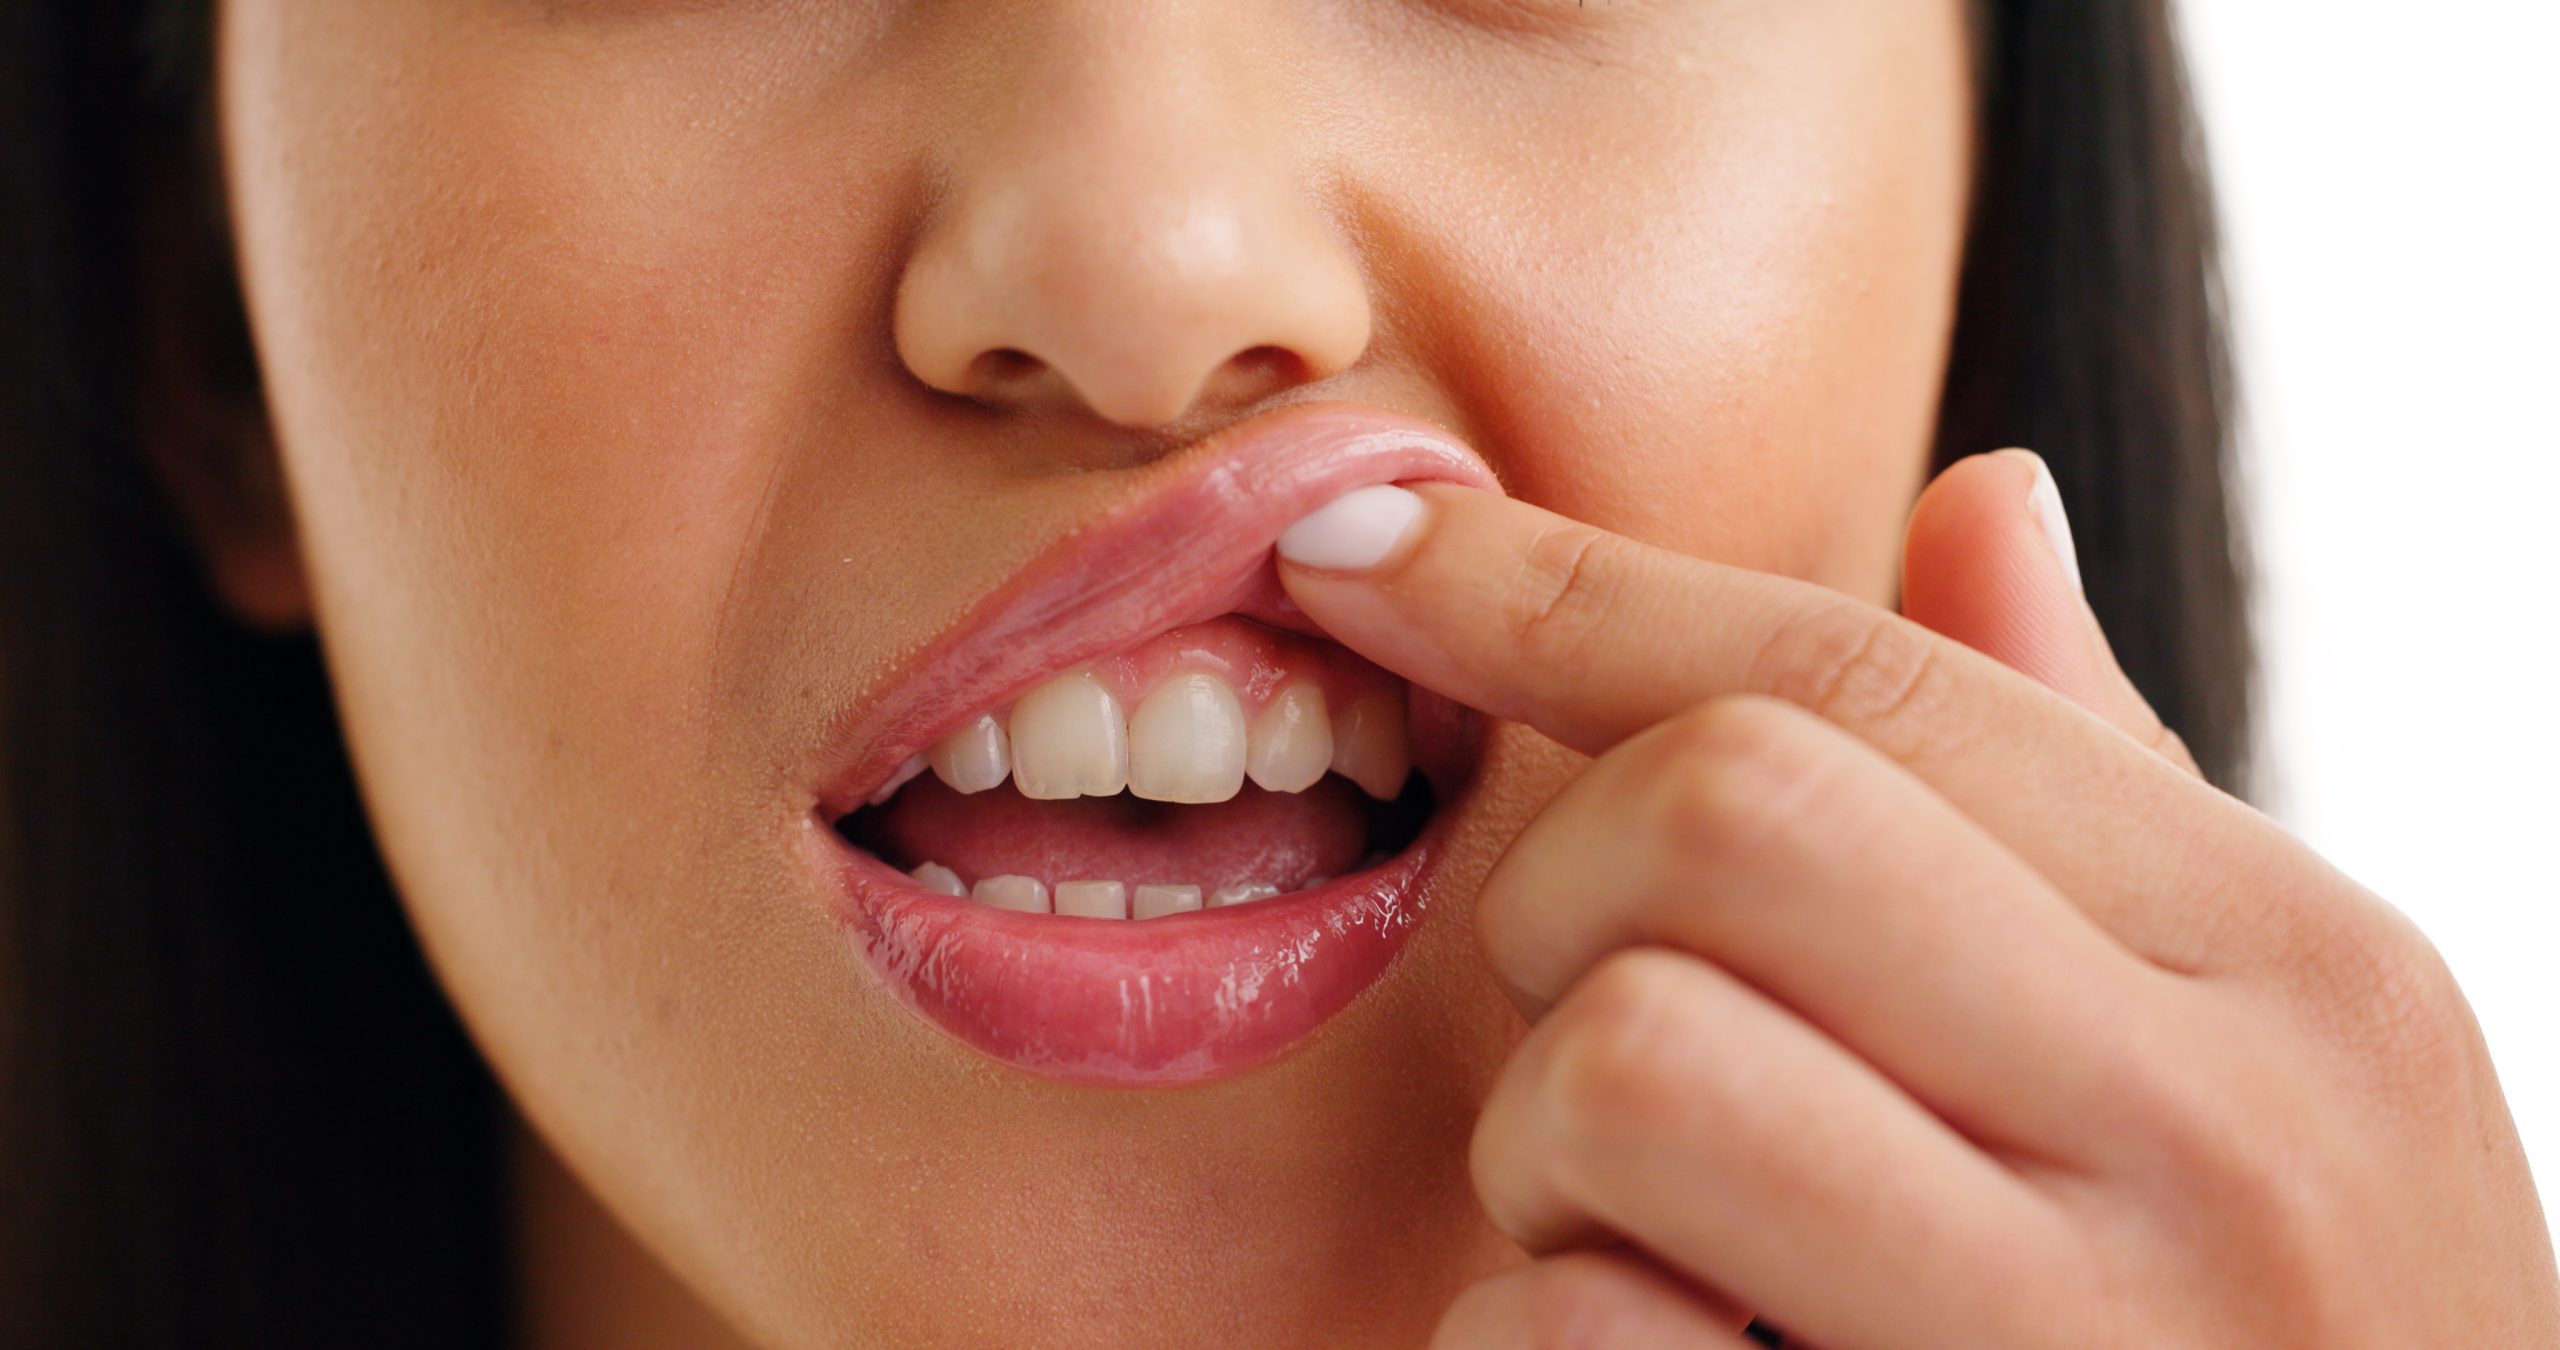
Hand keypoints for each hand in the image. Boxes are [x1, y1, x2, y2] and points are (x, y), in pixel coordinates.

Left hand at [1274, 455, 2559, 1346]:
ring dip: (1545, 1152)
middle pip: (1717, 812)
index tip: (1357, 538)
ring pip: (1626, 1060)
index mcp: (2299, 968)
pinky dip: (1533, 1341)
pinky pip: (1579, 1338)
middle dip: (1566, 900)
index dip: (1559, 588)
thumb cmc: (2265, 1337)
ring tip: (1647, 1237)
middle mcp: (2225, 1138)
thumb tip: (1983, 495)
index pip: (1854, 678)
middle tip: (1597, 1022)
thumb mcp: (2257, 1058)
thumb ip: (2094, 792)